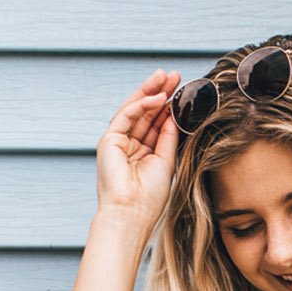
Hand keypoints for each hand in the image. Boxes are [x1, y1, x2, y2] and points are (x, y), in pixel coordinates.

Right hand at [95, 67, 182, 225]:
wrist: (132, 214)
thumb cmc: (149, 198)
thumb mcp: (166, 162)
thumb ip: (168, 138)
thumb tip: (173, 115)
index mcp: (143, 154)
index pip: (155, 124)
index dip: (168, 107)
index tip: (183, 91)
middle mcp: (129, 146)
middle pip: (145, 113)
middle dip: (159, 93)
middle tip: (175, 76)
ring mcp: (117, 142)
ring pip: (135, 109)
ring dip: (150, 92)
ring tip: (167, 78)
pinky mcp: (108, 141)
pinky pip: (126, 115)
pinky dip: (142, 104)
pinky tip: (158, 98)